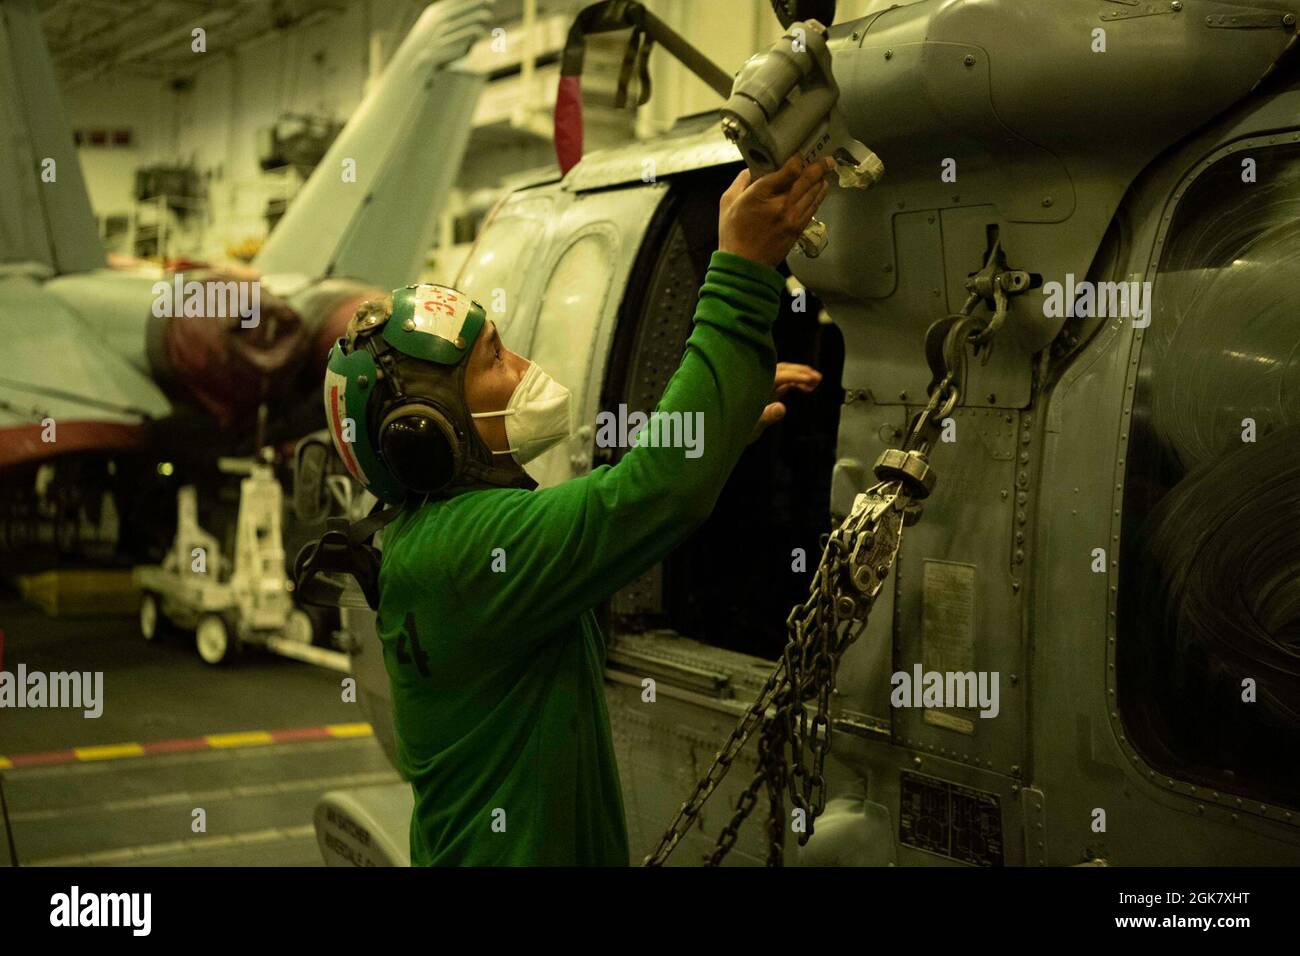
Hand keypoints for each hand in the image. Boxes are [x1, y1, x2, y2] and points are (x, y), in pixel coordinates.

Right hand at [718, 155, 835, 267]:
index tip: (799, 155)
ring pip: (813, 193)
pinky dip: (819, 197)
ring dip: (821, 180)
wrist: (744, 265)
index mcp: (761, 194)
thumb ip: (741, 182)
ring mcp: (792, 217)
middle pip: (806, 179)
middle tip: (827, 159)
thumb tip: (751, 170)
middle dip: (819, 166)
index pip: (788, 170)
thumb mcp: (727, 202)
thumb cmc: (733, 234)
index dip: (797, 160)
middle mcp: (781, 204)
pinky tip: (821, 190)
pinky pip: (813, 208)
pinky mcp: (798, 229)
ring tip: (826, 172)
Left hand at [749, 362, 822, 442]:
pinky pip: (785, 382)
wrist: (733, 432)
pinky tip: (808, 389)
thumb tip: (781, 408)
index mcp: (757, 387)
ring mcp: (765, 386)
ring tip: (817, 382)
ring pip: (785, 374)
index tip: (809, 379)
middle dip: (800, 371)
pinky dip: (797, 383)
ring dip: (801, 375)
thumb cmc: (741, 429)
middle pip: (782, 369)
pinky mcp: (769, 392)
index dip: (794, 376)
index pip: (778, 375)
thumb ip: (767, 416)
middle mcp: (761, 383)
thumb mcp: (754, 425)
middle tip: (818, 377)